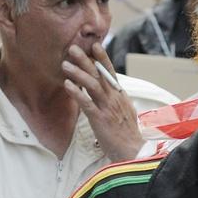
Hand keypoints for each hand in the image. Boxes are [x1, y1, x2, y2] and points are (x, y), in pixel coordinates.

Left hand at [62, 42, 144, 160]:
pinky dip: (77, 92)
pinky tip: (67, 84)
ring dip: (78, 73)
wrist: (133, 151)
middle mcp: (115, 98)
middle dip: (86, 60)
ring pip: (92, 85)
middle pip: (100, 75)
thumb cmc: (127, 134)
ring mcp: (108, 108)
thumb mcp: (126, 112)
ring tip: (65, 64)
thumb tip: (112, 91)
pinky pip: (87, 103)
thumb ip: (117, 100)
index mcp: (121, 95)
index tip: (95, 45)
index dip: (102, 58)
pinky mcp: (100, 119)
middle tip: (73, 48)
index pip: (111, 73)